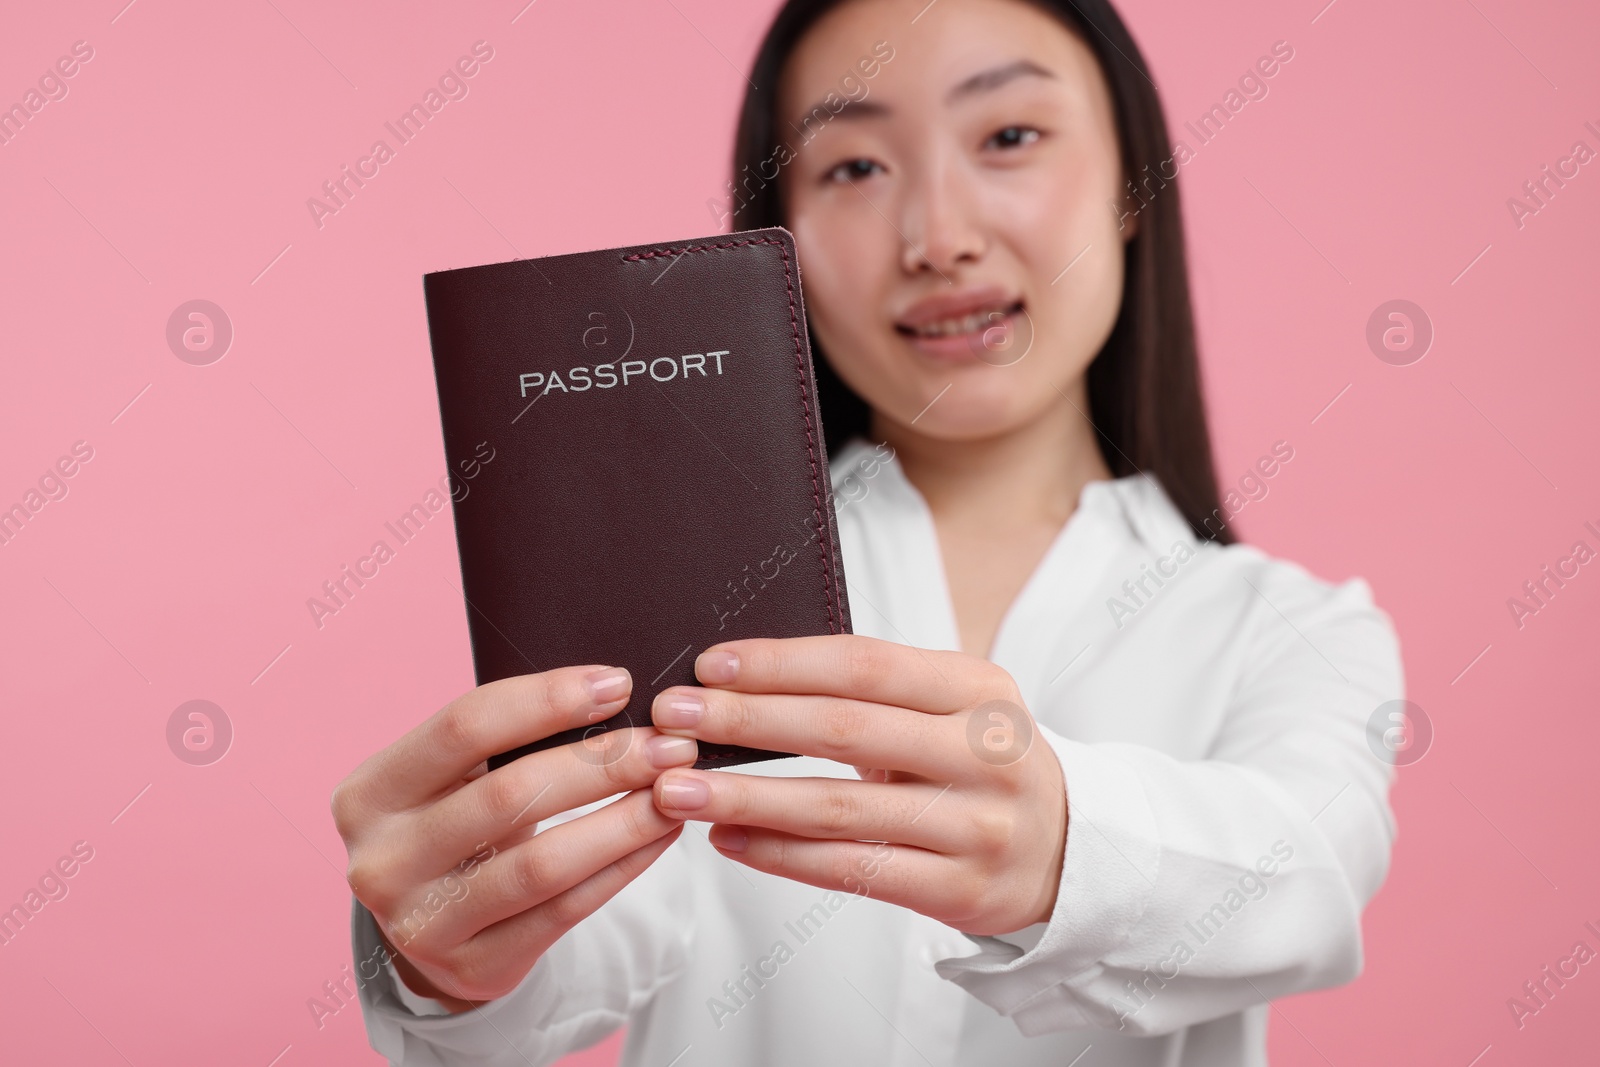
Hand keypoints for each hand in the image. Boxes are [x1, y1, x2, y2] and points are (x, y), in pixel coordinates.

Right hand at [332, 665, 697, 1007]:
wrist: (433, 924)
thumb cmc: (456, 823)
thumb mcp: (455, 778)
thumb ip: (507, 737)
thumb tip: (612, 693)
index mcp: (369, 794)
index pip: (464, 728)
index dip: (546, 700)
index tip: (618, 684)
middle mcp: (382, 861)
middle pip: (510, 794)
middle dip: (603, 763)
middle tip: (670, 743)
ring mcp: (421, 924)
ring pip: (543, 863)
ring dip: (624, 820)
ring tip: (676, 790)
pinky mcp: (472, 968)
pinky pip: (566, 910)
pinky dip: (623, 866)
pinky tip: (660, 835)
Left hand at [648, 634, 1067, 936]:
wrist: (1068, 850)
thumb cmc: (979, 763)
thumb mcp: (954, 708)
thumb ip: (874, 692)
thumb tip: (745, 679)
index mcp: (979, 689)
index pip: (865, 665)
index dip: (783, 663)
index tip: (711, 664)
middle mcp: (984, 753)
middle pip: (845, 730)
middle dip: (749, 721)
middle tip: (675, 718)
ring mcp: (975, 826)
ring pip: (840, 809)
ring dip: (747, 796)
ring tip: (679, 788)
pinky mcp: (959, 890)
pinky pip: (851, 871)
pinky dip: (780, 854)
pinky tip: (728, 837)